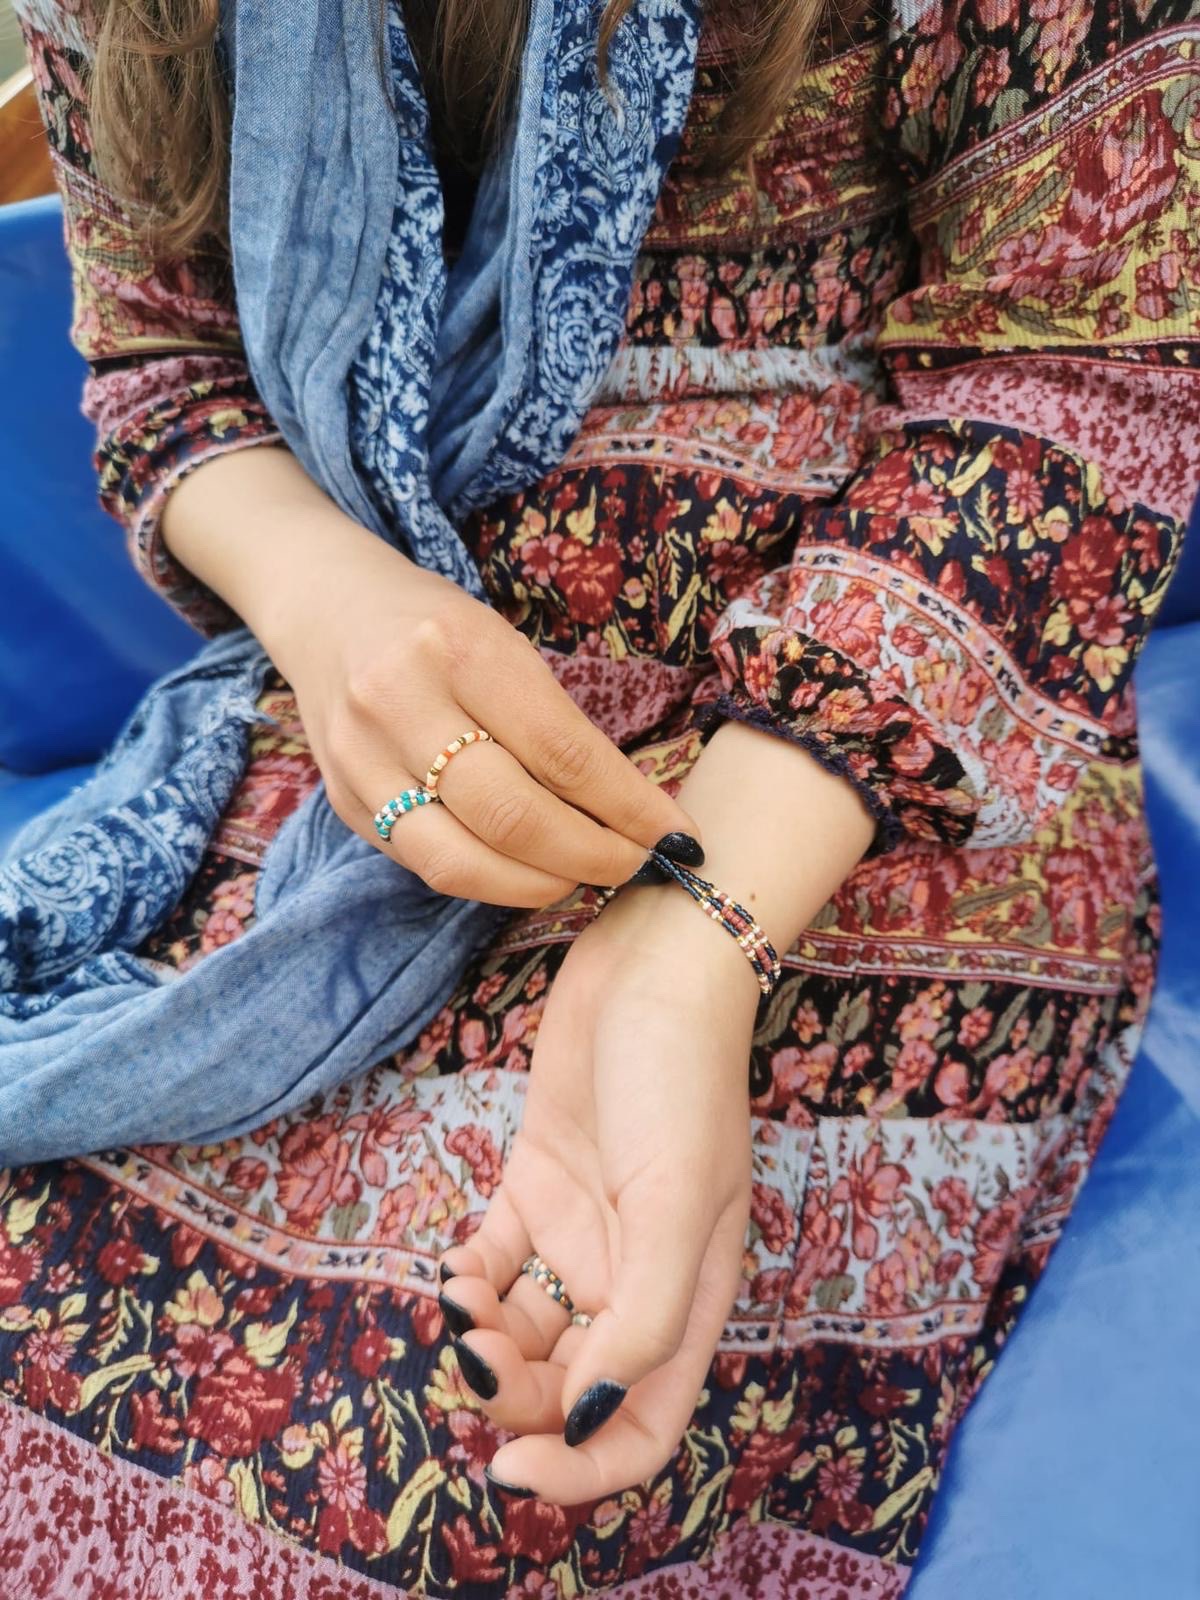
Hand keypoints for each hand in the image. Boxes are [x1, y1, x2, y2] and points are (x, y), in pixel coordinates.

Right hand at [162, 447, 693, 906]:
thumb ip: (556, 725)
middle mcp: (402, 705)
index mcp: (460, 650)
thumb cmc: (438, 627)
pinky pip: (428, 864)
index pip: (563, 752)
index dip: (629, 808)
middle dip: (592, 856)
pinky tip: (528, 872)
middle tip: (638, 866)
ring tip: (586, 878)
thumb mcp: (504, 645)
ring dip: (541, 884)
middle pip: (513, 816)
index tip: (677, 837)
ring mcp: (364, 761)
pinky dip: (490, 880)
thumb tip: (635, 812)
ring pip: (463, 860)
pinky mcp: (347, 803)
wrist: (326, 609)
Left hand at [437, 885, 757, 1503]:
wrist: (652, 962)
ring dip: (482, 1339)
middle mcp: (634, 1279)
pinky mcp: (536, 1186)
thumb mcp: (678, 1205)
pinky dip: (467, 1284)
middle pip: (566, 1386)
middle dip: (514, 1391)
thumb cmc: (679, 1079)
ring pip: (522, 1332)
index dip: (581, 1471)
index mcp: (688, 1300)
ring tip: (461, 1299)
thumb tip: (590, 1417)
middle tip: (474, 1351)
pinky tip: (454, 1267)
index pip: (640, 1428)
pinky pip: (494, 1267)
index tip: (509, 1467)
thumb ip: (643, 1320)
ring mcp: (582, 1233)